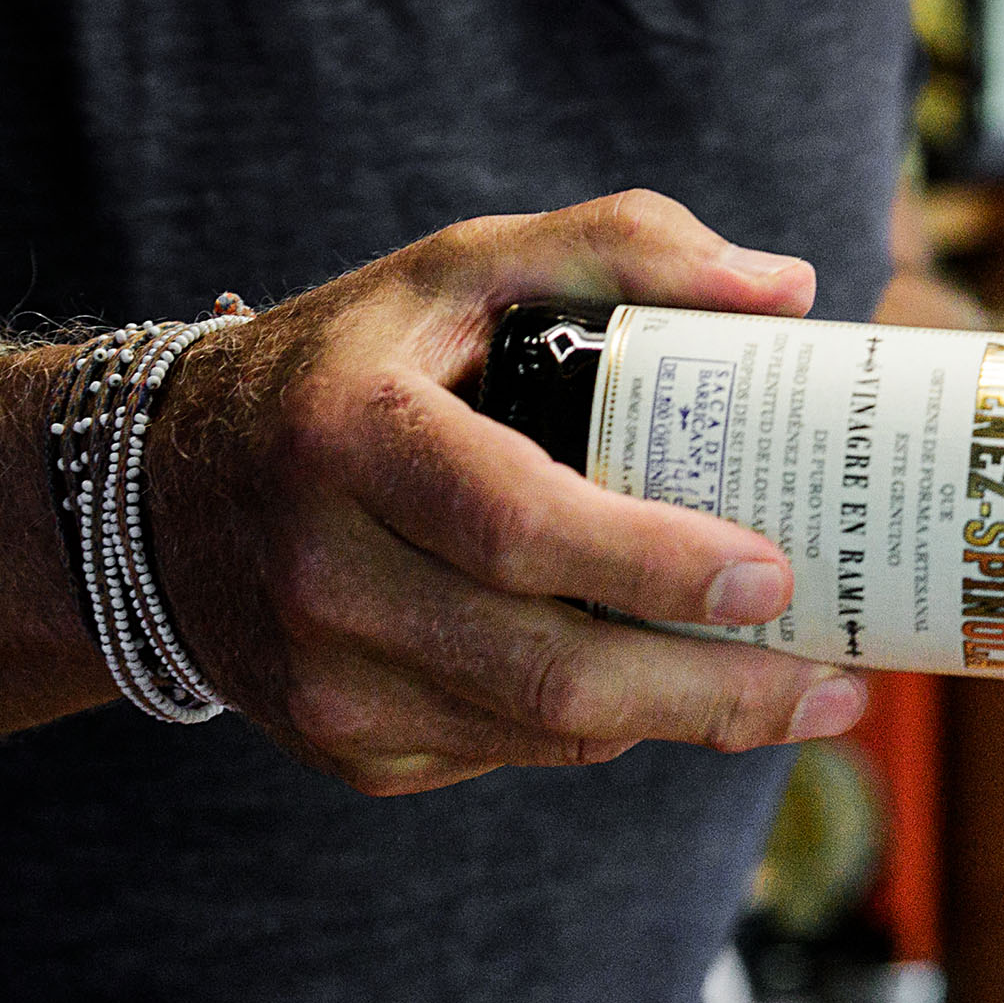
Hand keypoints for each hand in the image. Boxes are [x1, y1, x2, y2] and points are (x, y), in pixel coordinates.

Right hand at [147, 191, 865, 794]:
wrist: (168, 493)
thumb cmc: (352, 371)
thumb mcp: (458, 275)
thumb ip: (617, 248)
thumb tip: (783, 292)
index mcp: (349, 438)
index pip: (520, 526)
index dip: (655, 565)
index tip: (774, 576)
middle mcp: (324, 576)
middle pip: (557, 673)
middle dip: (718, 691)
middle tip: (835, 681)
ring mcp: (332, 685)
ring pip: (552, 733)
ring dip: (686, 718)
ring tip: (792, 688)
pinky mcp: (354, 753)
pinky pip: (518, 754)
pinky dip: (604, 726)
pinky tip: (656, 684)